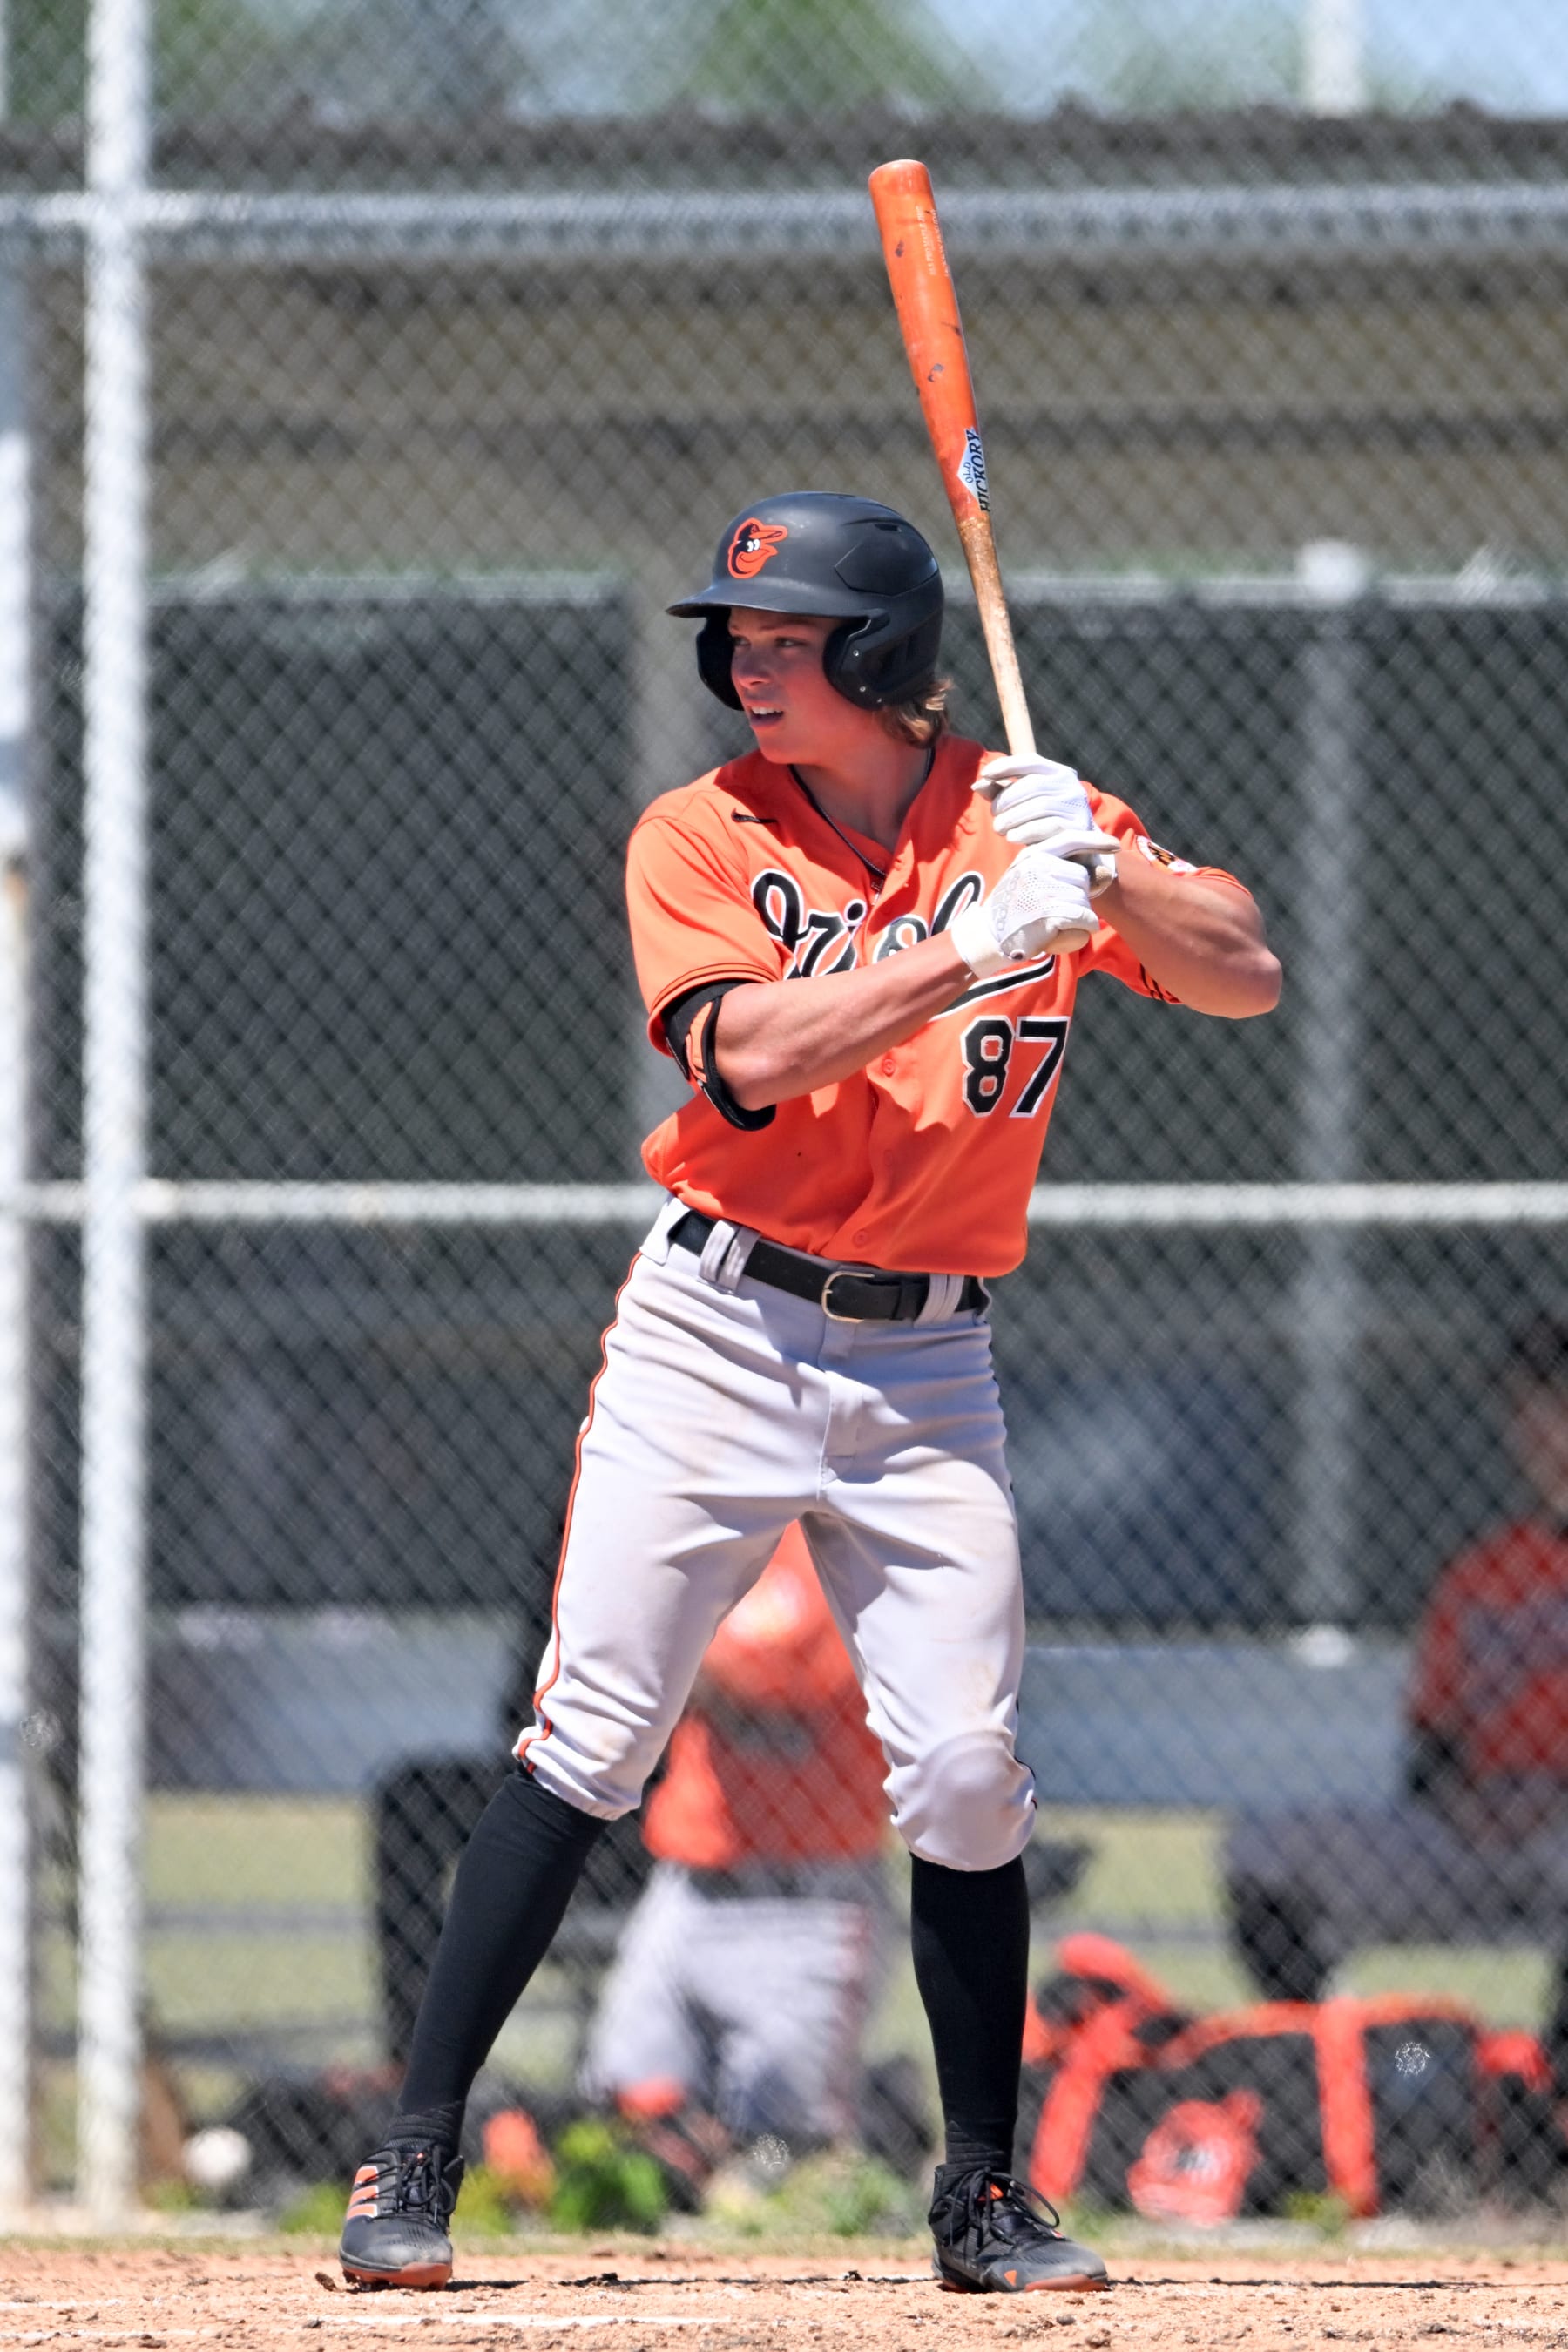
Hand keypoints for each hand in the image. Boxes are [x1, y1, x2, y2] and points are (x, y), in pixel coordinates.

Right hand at [949, 846, 1098, 980]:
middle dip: (1079, 893)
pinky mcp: (1047, 912)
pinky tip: (1079, 930)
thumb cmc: (1012, 908)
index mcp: (1032, 854)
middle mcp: (1036, 866)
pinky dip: (1086, 925)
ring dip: (1082, 913)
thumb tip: (1095, 868)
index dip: (1096, 842)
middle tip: (1060, 909)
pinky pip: (1082, 915)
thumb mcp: (1025, 876)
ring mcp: (1041, 888)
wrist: (989, 935)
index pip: (1071, 839)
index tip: (1116, 845)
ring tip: (1060, 922)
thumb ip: (1051, 865)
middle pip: (1081, 876)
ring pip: (1083, 897)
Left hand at [975, 753, 1117, 892]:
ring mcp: (1077, 806)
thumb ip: (1002, 793)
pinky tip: (1012, 837)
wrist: (1076, 852)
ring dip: (1013, 817)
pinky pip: (1048, 827)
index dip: (1006, 765)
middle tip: (994, 815)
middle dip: (1007, 799)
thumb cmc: (1043, 824)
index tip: (985, 775)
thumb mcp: (1023, 805)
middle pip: (1032, 785)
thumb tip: (977, 785)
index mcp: (1058, 773)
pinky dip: (1025, 832)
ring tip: (999, 828)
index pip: (1030, 761)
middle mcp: (1071, 785)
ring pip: (1040, 806)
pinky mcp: (1078, 828)